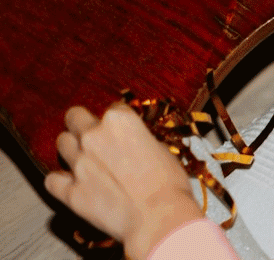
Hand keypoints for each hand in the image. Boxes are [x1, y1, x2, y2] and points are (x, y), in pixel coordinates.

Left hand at [44, 103, 204, 259]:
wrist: (158, 217)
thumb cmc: (169, 185)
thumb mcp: (163, 151)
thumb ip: (141, 141)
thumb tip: (135, 145)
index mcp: (120, 121)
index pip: (113, 109)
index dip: (119, 121)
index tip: (123, 131)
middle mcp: (93, 136)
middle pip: (75, 116)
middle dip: (82, 124)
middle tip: (93, 137)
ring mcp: (78, 163)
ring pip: (62, 143)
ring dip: (72, 149)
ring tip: (85, 160)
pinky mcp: (69, 191)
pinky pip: (52, 180)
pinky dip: (59, 180)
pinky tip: (70, 184)